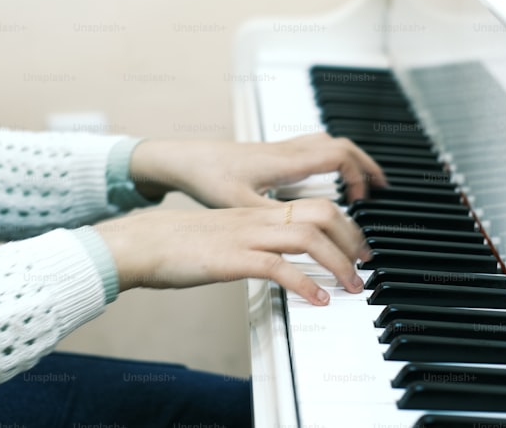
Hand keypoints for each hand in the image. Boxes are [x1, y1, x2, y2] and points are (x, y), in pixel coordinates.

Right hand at [93, 198, 370, 304]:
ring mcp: (246, 236)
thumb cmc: (176, 243)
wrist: (140, 242)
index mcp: (256, 212)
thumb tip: (273, 261)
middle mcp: (257, 219)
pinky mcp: (233, 258)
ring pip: (309, 236)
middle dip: (352, 238)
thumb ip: (251, 243)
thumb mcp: (223, 237)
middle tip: (364, 264)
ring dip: (339, 262)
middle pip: (322, 212)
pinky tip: (318, 300)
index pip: (315, 205)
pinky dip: (305, 284)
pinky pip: (279, 267)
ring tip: (352, 285)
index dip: (344, 224)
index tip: (357, 247)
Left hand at [128, 133, 386, 207]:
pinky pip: (315, 148)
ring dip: (350, 161)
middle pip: (342, 145)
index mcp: (286, 162)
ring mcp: (282, 149)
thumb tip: (302, 238)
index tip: (362, 202)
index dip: (358, 175)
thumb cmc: (207, 177)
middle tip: (380, 190)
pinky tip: (328, 180)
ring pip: (329, 144)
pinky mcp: (274, 154)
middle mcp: (288, 151)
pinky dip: (332, 160)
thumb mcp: (239, 205)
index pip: (339, 155)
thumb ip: (273, 220)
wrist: (184, 159)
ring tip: (363, 185)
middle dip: (366, 166)